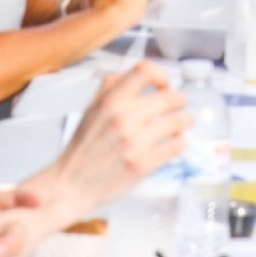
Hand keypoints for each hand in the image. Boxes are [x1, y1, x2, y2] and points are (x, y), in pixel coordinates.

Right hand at [31, 62, 189, 229]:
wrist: (70, 185)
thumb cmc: (82, 149)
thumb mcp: (91, 110)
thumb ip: (112, 89)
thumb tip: (139, 75)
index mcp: (110, 101)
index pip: (145, 71)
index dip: (161, 75)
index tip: (164, 84)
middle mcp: (124, 118)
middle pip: (170, 96)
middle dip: (180, 99)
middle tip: (180, 104)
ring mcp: (135, 142)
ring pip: (177, 121)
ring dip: (185, 120)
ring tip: (183, 122)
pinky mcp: (143, 164)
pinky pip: (176, 146)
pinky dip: (181, 142)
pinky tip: (177, 142)